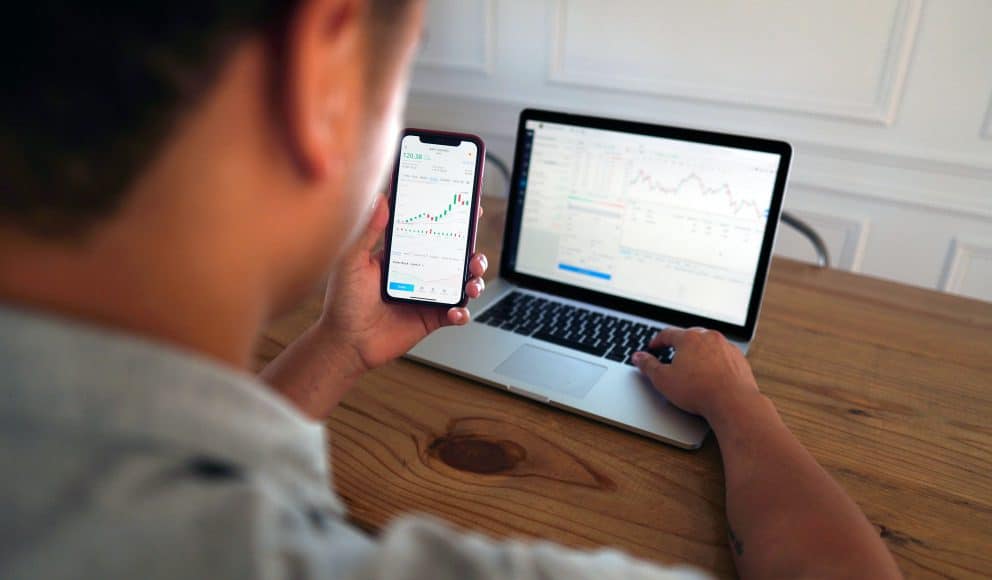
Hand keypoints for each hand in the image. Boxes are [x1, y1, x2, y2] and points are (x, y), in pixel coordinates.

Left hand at [318, 194, 487, 373]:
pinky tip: (455, 311)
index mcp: (403, 254)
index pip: (432, 231)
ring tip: (471, 283)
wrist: (346, 343)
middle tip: (474, 253)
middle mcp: (420, 272)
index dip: (452, 221)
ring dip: (475, 280)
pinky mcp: (432, 318)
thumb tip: (380, 198)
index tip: (468, 210)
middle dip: (472, 252)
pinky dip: (462, 312)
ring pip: (463, 283)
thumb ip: (368, 230)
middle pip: (456, 257)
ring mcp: (428, 295)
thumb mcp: (352, 260)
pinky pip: (457, 313)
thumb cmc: (343, 301)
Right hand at [631, 327, 760, 422]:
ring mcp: (726, 347)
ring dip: (699, 351)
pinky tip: (711, 374)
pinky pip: (723, 355)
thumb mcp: (664, 380)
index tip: (654, 347)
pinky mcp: (739, 359)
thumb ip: (648, 366)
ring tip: (692, 365)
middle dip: (679, 343)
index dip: (658, 341)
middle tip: (672, 353)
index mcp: (689, 339)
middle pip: (690, 335)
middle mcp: (709, 338)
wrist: (732, 402)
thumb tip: (638, 357)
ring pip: (708, 344)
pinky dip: (715, 360)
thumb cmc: (699, 391)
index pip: (668, 334)